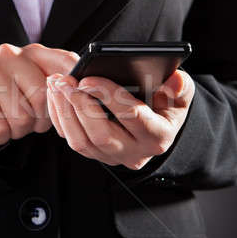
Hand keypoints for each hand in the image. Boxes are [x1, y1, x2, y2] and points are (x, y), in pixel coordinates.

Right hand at [0, 43, 78, 148]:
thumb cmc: (17, 95)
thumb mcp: (42, 85)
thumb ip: (65, 84)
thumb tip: (86, 92)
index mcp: (36, 52)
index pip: (67, 68)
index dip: (69, 95)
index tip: (65, 107)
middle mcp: (11, 54)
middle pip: (42, 99)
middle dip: (40, 120)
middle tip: (32, 119)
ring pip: (21, 118)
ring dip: (20, 130)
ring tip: (14, 120)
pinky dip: (2, 137)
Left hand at [46, 70, 194, 169]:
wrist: (157, 126)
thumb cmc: (166, 104)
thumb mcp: (180, 95)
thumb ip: (180, 87)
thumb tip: (174, 80)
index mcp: (158, 137)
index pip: (131, 116)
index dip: (108, 96)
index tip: (88, 78)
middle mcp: (135, 153)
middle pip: (100, 134)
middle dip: (79, 105)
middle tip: (65, 80)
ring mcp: (113, 158)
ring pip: (81, 141)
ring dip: (64, 111)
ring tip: (56, 84)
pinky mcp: (96, 156)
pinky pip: (72, 141)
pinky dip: (60, 117)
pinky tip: (55, 96)